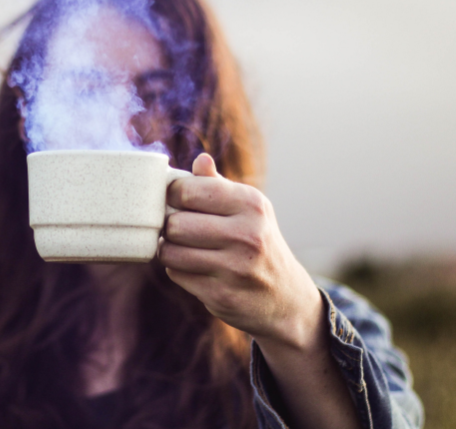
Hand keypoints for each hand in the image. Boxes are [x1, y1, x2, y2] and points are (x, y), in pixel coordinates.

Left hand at [159, 153, 321, 350]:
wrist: (285, 296)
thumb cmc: (257, 241)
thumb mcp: (248, 208)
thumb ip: (219, 184)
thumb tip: (200, 159)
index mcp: (251, 204)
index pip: (188, 191)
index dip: (173, 195)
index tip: (177, 201)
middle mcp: (247, 235)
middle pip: (175, 224)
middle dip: (171, 226)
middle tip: (180, 228)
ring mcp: (235, 268)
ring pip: (170, 252)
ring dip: (170, 250)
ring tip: (183, 247)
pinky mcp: (222, 296)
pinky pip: (176, 275)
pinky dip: (179, 270)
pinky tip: (195, 268)